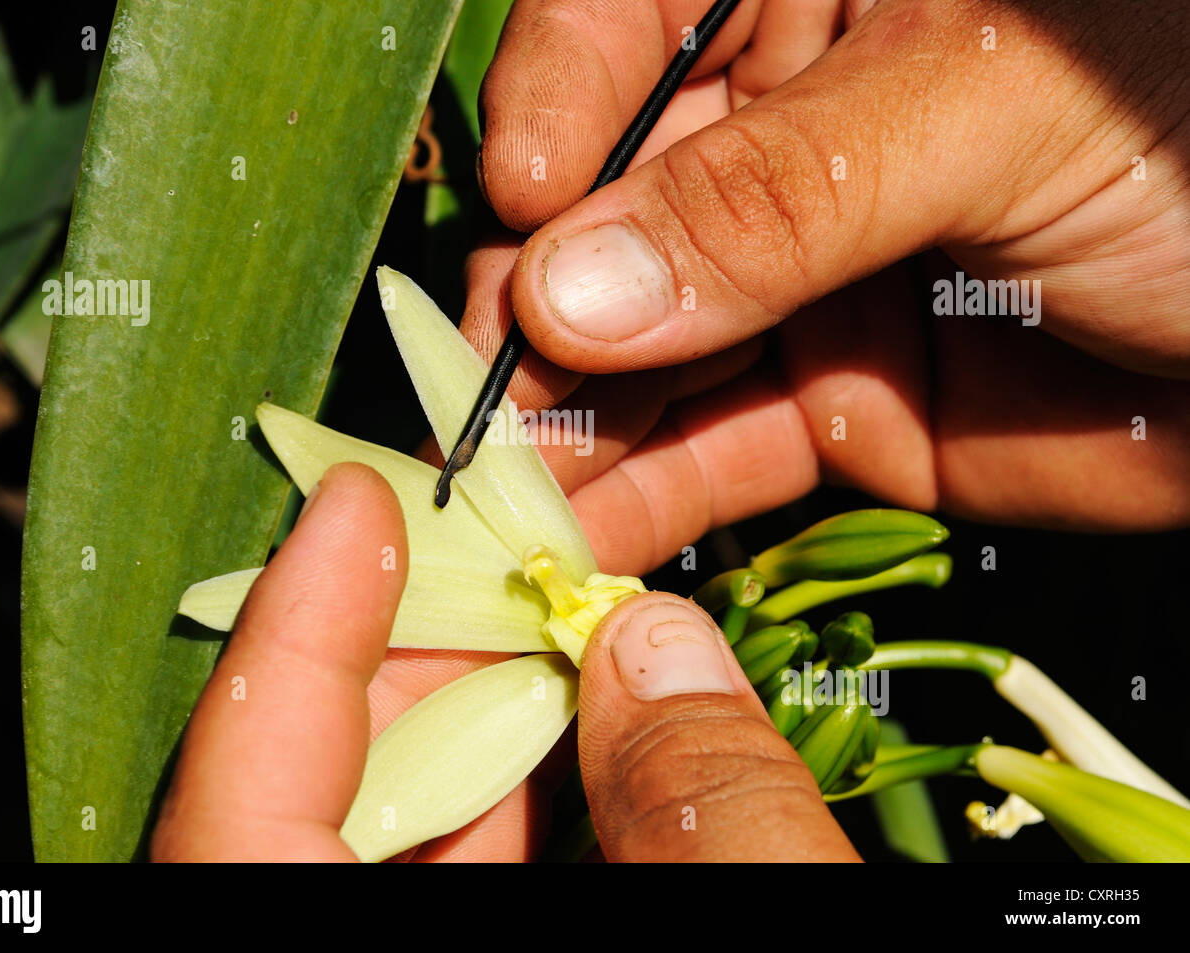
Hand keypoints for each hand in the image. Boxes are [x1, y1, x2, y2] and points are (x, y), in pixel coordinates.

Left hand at [151, 464, 855, 860]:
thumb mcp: (741, 924)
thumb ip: (705, 816)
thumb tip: (659, 649)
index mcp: (324, 945)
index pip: (244, 803)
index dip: (294, 639)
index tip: (349, 503)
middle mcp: (364, 926)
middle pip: (341, 779)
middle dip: (423, 633)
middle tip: (490, 514)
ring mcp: (434, 929)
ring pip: (422, 811)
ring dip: (495, 694)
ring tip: (558, 576)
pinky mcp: (511, 922)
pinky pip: (491, 848)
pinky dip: (537, 775)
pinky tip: (600, 698)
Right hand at [462, 0, 1189, 573]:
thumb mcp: (987, 112)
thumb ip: (775, 197)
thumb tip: (573, 290)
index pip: (623, 23)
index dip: (559, 101)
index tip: (532, 194)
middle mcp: (777, 135)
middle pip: (604, 209)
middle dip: (541, 303)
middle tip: (494, 390)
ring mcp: (792, 281)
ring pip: (641, 346)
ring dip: (574, 420)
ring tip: (517, 489)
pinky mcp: (825, 400)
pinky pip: (711, 443)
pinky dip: (649, 491)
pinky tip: (589, 525)